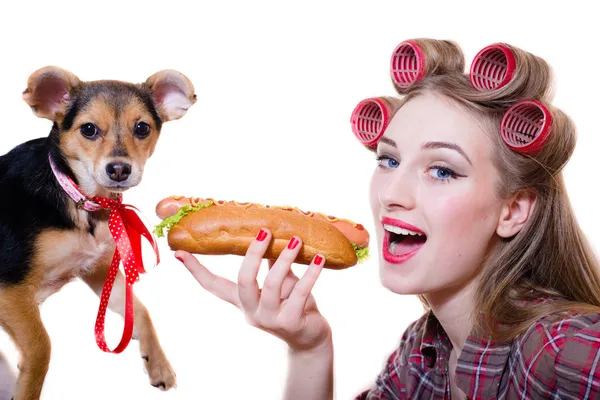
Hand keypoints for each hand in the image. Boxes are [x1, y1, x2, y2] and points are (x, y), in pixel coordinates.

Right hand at [175, 228, 331, 352]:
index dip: (196, 270)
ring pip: (273, 284)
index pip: (213, 286)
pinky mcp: (291, 323)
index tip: (178, 253)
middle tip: (264, 232)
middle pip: (243, 281)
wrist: (311, 340)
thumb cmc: (293, 306)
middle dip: (253, 255)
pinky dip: (311, 273)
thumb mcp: (279, 284)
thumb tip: (268, 234)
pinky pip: (300, 292)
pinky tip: (319, 259)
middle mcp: (251, 311)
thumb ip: (272, 264)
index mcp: (243, 301)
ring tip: (296, 239)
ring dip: (285, 259)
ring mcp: (270, 319)